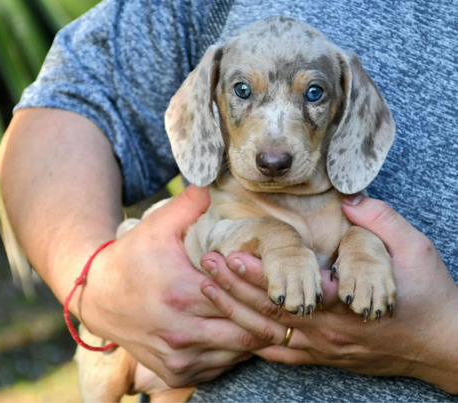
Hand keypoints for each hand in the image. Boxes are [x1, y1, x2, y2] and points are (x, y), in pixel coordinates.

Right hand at [78, 185, 263, 389]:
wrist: (99, 296)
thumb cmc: (132, 258)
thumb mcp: (157, 226)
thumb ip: (189, 203)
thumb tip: (213, 178)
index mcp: (183, 293)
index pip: (243, 298)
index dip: (263, 289)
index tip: (276, 279)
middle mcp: (182, 332)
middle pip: (248, 331)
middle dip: (267, 317)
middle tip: (282, 302)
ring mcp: (178, 356)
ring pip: (237, 354)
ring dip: (253, 336)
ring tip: (265, 316)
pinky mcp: (174, 372)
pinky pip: (219, 368)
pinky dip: (232, 353)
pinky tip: (236, 332)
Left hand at [200, 195, 457, 393]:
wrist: (441, 344)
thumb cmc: (427, 295)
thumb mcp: (414, 249)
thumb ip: (379, 221)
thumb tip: (348, 199)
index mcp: (343, 300)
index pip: (292, 288)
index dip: (259, 273)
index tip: (232, 255)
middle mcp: (325, 327)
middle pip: (269, 309)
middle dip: (234, 286)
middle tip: (206, 264)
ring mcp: (321, 346)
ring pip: (268, 333)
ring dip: (235, 310)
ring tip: (208, 288)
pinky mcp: (323, 356)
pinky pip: (281, 354)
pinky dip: (254, 342)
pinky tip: (233, 327)